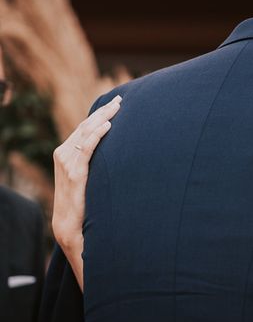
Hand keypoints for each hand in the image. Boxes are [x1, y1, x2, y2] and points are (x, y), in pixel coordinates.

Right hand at [52, 95, 120, 248]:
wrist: (69, 222)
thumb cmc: (82, 199)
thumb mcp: (87, 174)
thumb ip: (93, 160)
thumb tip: (115, 150)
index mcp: (66, 152)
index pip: (85, 127)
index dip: (100, 114)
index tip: (115, 103)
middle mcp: (63, 153)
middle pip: (86, 125)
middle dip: (104, 111)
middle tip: (120, 100)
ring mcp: (67, 162)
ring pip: (86, 133)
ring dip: (103, 118)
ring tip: (118, 108)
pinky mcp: (74, 172)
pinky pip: (86, 148)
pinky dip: (97, 135)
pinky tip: (108, 126)